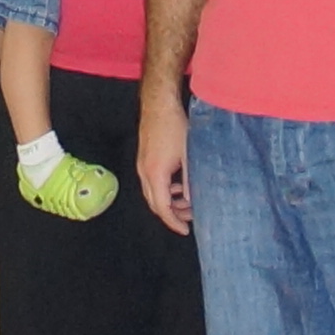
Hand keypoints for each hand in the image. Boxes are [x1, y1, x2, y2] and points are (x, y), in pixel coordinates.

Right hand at [135, 94, 190, 234]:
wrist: (159, 104)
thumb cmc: (175, 126)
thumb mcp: (189, 155)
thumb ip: (190, 180)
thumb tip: (192, 201)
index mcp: (156, 174)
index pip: (163, 208)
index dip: (174, 222)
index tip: (186, 230)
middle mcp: (144, 172)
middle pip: (155, 204)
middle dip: (172, 214)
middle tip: (190, 218)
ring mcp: (142, 165)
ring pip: (152, 193)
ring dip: (169, 201)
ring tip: (187, 201)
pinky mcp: (144, 159)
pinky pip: (151, 183)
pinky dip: (165, 189)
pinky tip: (178, 185)